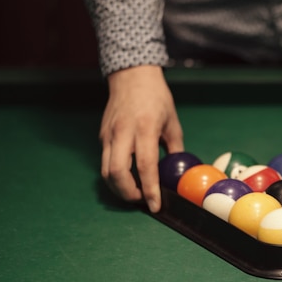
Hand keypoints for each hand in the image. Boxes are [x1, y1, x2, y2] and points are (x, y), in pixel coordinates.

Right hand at [100, 65, 183, 212]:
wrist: (132, 76)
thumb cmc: (157, 98)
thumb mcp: (172, 123)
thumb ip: (174, 150)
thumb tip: (178, 173)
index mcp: (145, 128)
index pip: (145, 165)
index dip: (149, 189)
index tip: (155, 205)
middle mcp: (123, 132)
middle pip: (116, 173)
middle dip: (127, 193)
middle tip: (141, 200)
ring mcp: (109, 134)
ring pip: (105, 171)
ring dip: (118, 188)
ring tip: (134, 192)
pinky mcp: (102, 136)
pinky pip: (104, 162)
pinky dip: (115, 176)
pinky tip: (127, 178)